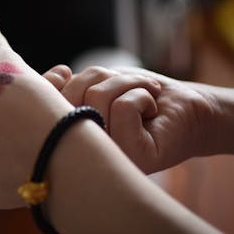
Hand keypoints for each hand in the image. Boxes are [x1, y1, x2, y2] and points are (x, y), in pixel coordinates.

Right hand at [43, 64, 218, 172]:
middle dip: (102, 77)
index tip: (71, 76)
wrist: (190, 111)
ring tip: (144, 95)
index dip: (52, 82)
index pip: (43, 107)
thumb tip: (59, 73)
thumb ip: (73, 85)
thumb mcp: (102, 85)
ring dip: (128, 82)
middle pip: (69, 96)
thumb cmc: (143, 97)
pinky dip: (143, 93)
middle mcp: (85, 156)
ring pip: (97, 97)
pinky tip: (152, 108)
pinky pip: (124, 106)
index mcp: (71, 138)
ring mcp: (109, 159)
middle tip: (128, 85)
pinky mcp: (135, 157)